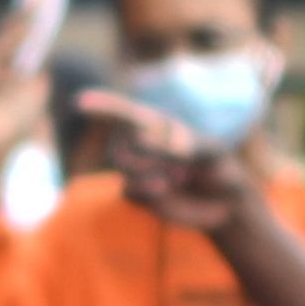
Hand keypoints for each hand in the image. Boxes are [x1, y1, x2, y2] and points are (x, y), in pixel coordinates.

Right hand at [93, 96, 252, 239]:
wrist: (225, 203)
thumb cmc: (220, 168)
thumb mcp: (209, 152)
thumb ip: (181, 144)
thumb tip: (142, 140)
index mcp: (156, 126)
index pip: (123, 113)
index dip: (101, 106)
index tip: (79, 102)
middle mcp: (141, 146)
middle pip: (117, 144)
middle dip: (142, 154)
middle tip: (178, 164)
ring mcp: (138, 171)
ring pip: (122, 168)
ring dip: (150, 172)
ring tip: (180, 177)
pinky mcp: (140, 196)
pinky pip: (129, 190)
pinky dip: (147, 190)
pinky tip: (167, 189)